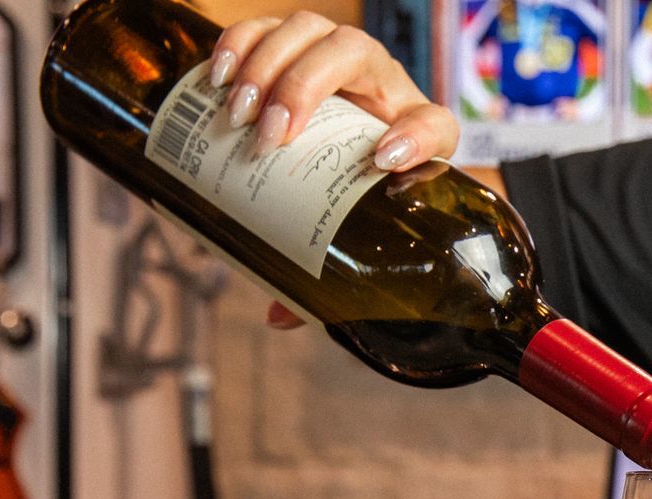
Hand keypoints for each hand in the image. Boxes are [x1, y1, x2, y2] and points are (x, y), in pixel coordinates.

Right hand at [210, 12, 456, 330]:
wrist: (352, 152)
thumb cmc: (355, 190)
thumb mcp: (351, 226)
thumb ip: (325, 271)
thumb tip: (278, 316)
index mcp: (415, 129)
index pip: (434, 124)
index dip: (416, 136)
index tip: (386, 162)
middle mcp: (381, 83)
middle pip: (353, 53)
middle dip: (306, 89)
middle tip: (271, 136)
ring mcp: (336, 55)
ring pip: (308, 31)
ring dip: (268, 65)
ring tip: (239, 113)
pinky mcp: (293, 44)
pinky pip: (268, 25)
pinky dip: (240, 42)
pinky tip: (217, 75)